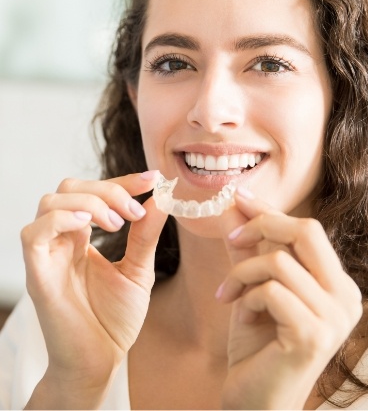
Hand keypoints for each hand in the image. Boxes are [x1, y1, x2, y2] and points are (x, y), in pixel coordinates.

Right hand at [21, 171, 167, 406]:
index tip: (153, 179)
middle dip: (108, 189)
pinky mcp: (38, 273)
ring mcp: (48, 254)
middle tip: (134, 211)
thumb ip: (145, 235)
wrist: (101, 361)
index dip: (123, 181)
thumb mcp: (138, 270)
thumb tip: (160, 199)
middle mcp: (61, 240)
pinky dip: (62, 218)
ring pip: (51, 201)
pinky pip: (34, 232)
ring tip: (117, 224)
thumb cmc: (114, 319)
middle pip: (70, 187)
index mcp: (82, 237)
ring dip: (90, 202)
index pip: (95, 191)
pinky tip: (89, 227)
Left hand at [217, 189, 362, 409]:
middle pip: (307, 231)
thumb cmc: (258, 345)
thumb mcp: (253, 287)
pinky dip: (247, 297)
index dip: (271, 211)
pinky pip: (271, 290)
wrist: (255, 401)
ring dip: (243, 273)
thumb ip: (248, 248)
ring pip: (280, 261)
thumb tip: (233, 206)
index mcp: (338, 284)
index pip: (308, 230)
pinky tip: (241, 317)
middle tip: (232, 239)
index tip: (239, 197)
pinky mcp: (314, 334)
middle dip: (263, 225)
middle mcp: (346, 297)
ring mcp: (335, 317)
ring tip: (229, 294)